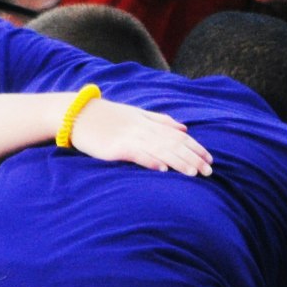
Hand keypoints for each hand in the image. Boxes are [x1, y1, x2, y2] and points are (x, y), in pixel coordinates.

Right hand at [72, 99, 212, 175]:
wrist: (76, 113)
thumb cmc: (106, 115)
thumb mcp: (136, 113)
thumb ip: (160, 120)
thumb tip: (184, 127)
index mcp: (148, 122)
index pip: (178, 135)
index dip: (195, 147)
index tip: (210, 160)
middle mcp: (142, 128)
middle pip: (173, 144)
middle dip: (192, 158)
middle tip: (209, 172)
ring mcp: (129, 137)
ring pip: (159, 150)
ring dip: (177, 162)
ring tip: (193, 173)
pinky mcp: (115, 148)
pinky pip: (136, 154)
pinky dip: (149, 160)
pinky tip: (162, 169)